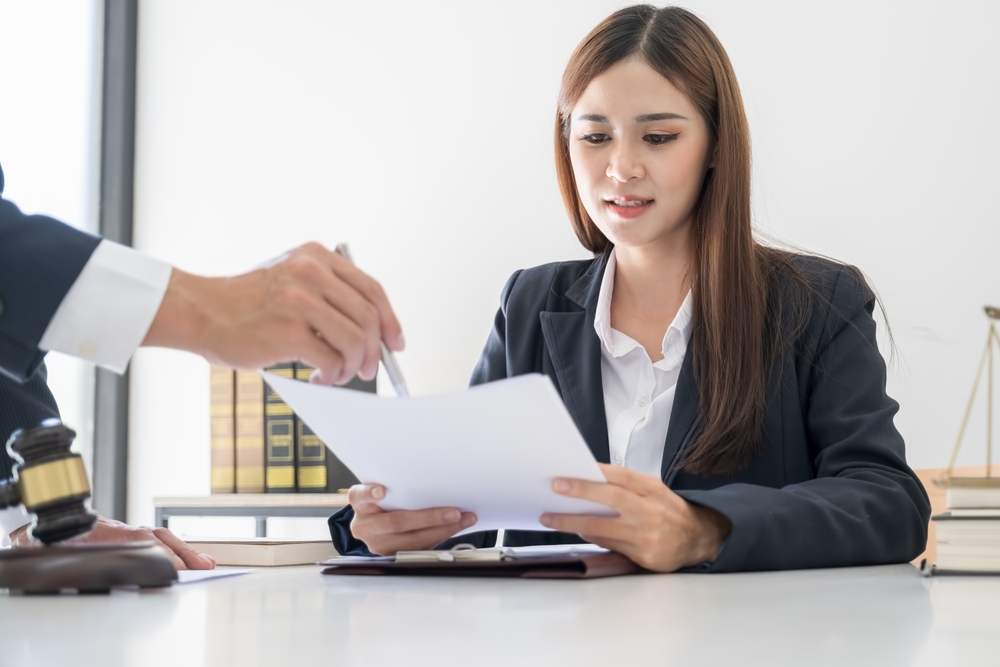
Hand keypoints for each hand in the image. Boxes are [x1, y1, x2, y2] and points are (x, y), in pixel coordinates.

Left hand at [9, 516, 216, 570]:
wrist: (45, 523)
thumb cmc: (48, 538)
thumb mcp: (45, 543)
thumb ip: (49, 545)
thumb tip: (43, 543)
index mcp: (101, 532)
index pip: (137, 542)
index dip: (158, 553)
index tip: (175, 567)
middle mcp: (120, 529)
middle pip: (156, 538)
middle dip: (183, 551)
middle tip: (203, 566)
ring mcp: (128, 532)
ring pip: (161, 538)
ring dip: (186, 551)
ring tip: (207, 564)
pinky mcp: (131, 538)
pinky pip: (159, 541)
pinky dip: (178, 549)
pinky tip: (192, 561)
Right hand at [143, 242, 404, 385]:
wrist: (200, 311)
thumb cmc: (245, 302)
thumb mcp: (291, 279)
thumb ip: (329, 294)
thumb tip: (372, 330)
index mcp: (317, 257)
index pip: (371, 289)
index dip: (390, 320)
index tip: (395, 342)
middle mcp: (311, 272)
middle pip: (368, 317)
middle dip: (374, 351)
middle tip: (369, 369)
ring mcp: (299, 301)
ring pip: (354, 340)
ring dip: (353, 366)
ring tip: (340, 375)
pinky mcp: (288, 331)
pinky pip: (331, 360)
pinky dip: (332, 376)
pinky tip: (319, 378)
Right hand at [348, 483, 477, 555]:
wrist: (374, 524)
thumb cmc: (383, 503)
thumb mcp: (382, 492)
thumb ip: (395, 487)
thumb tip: (432, 478)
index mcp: (360, 504)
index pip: (360, 496)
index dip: (370, 493)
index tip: (381, 491)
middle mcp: (365, 526)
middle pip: (397, 522)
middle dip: (429, 518)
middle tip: (453, 512)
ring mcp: (378, 545)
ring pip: (413, 541)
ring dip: (442, 530)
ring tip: (463, 519)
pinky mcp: (393, 557)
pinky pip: (420, 549)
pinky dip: (441, 537)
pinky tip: (456, 528)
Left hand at [539, 463, 731, 571]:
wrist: (699, 538)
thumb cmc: (670, 510)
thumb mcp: (653, 490)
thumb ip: (626, 485)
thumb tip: (589, 482)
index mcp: (652, 489)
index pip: (621, 477)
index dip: (595, 474)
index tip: (569, 474)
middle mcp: (650, 511)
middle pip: (611, 499)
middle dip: (580, 493)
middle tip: (555, 489)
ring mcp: (646, 535)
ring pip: (603, 528)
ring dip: (573, 522)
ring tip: (551, 517)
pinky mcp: (643, 556)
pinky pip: (609, 545)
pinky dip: (590, 537)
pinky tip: (577, 531)